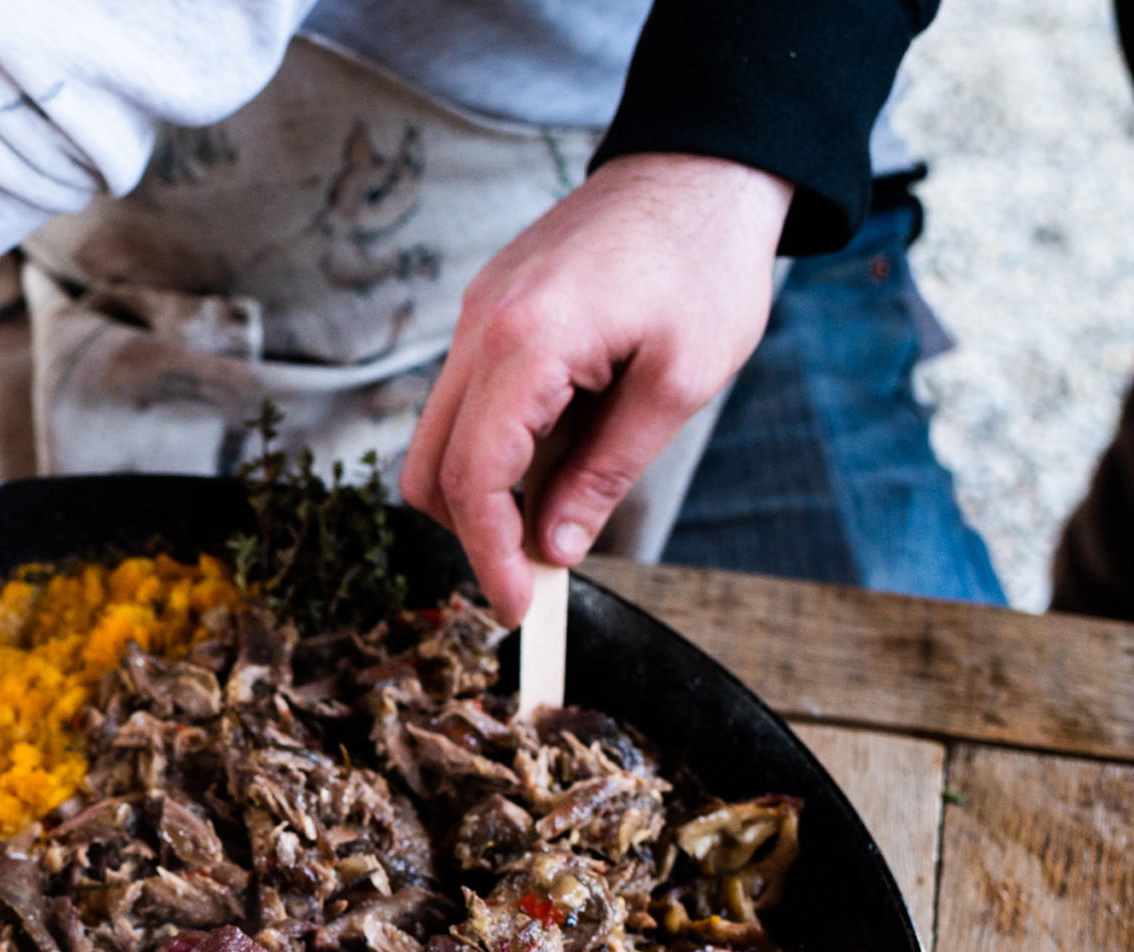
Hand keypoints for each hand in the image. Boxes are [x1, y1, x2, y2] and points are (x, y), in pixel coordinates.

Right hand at [400, 153, 792, 623]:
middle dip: (472, 532)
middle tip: (535, 569)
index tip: (518, 607)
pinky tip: (559, 450)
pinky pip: (467, 401)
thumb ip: (606, 471)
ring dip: (486, 490)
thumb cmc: (705, 262)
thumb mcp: (678, 383)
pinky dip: (497, 446)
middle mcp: (480, 328)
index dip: (488, 557)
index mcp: (525, 343)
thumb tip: (554, 549)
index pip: (472, 479)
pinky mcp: (489, 311)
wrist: (702, 163)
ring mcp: (476, 316)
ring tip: (560, 504)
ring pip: (438, 438)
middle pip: (427, 468)